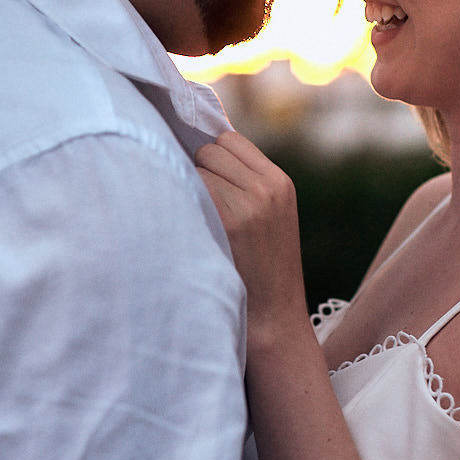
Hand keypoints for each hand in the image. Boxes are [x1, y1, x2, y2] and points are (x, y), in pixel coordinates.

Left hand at [196, 131, 308, 342]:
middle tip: (197, 204)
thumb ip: (247, 182)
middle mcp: (267, 188)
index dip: (211, 155)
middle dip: (198, 168)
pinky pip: (188, 188)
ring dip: (185, 185)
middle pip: (210, 149)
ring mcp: (248, 204)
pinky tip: (185, 226)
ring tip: (193, 218)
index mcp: (280, 182)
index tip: (202, 178)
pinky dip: (179, 201)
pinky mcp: (227, 222)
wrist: (274, 320)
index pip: (230, 139)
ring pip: (196, 167)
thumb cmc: (263, 271)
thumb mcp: (271, 217)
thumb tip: (201, 146)